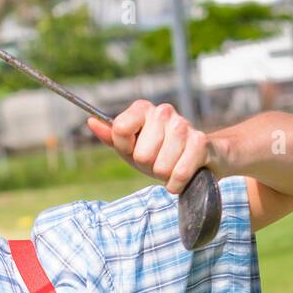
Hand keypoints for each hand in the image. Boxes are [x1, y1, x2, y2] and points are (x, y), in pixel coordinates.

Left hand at [86, 100, 225, 195]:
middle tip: (159, 160)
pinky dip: (178, 183)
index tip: (135, 149)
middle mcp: (163, 112)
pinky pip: (179, 173)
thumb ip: (112, 137)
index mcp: (143, 109)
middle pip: (141, 154)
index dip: (126, 148)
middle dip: (149, 165)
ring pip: (161, 166)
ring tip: (172, 165)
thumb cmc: (161, 154)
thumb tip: (91, 121)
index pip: (120, 129)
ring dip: (165, 174)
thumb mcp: (132, 148)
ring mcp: (183, 125)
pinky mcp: (200, 142)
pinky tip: (182, 177)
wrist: (200, 160)